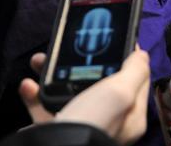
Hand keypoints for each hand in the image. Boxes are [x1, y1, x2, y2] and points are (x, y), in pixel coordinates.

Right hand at [19, 49, 150, 145]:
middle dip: (82, 62)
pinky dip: (36, 96)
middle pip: (97, 82)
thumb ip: (135, 70)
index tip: (115, 39)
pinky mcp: (57, 131)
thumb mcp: (120, 91)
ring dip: (53, 74)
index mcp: (130, 114)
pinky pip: (45, 110)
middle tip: (70, 49)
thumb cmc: (93, 122)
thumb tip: (142, 54)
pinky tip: (29, 87)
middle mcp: (108, 120)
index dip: (127, 58)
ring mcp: (82, 124)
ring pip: (69, 92)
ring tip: (41, 62)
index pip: (135, 80)